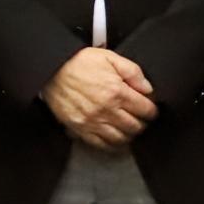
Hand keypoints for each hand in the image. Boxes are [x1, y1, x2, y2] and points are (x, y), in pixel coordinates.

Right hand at [42, 47, 156, 148]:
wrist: (51, 70)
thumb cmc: (79, 62)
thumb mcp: (109, 58)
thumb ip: (133, 72)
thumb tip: (148, 88)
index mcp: (117, 91)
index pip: (146, 110)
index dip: (152, 110)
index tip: (151, 109)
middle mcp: (106, 110)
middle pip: (135, 127)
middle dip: (143, 123)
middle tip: (141, 119)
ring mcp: (93, 122)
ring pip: (121, 138)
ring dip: (129, 135)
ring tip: (129, 128)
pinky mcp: (80, 128)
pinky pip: (101, 144)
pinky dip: (112, 145)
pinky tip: (115, 138)